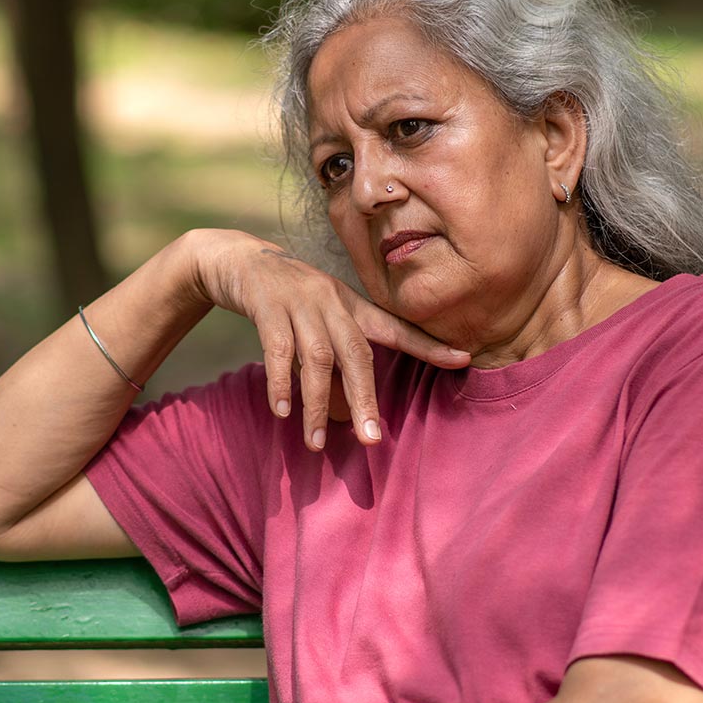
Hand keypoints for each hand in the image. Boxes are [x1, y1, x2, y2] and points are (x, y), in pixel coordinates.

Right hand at [186, 229, 469, 450]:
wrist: (238, 259)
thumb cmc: (286, 298)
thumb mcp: (321, 313)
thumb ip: (340, 350)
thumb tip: (354, 406)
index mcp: (350, 306)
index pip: (396, 327)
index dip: (429, 345)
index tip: (464, 361)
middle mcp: (331, 302)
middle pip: (357, 354)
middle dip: (366, 398)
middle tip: (371, 440)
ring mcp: (299, 302)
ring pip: (317, 359)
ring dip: (317, 404)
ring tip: (315, 443)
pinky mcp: (267, 305)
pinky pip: (278, 350)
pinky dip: (282, 383)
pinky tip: (282, 411)